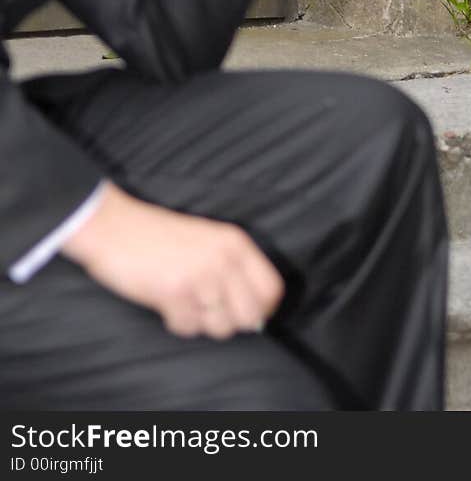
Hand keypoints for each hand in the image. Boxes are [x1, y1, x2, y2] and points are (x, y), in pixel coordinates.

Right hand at [62, 185, 284, 338]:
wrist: (115, 227)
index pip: (271, 289)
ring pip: (220, 326)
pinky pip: (187, 328)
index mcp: (235, 243)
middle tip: (207, 311)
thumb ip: (232, 268)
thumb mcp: (207, 241)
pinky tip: (166, 302)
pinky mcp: (174, 292)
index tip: (247, 315)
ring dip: (201, 322)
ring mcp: (200, 275)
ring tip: (184, 302)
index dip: (263, 309)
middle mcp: (223, 258)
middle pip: (251, 315)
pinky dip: (176, 321)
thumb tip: (256, 314)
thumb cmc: (160, 237)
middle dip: (231, 322)